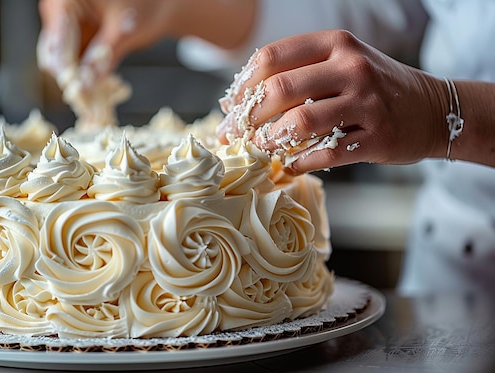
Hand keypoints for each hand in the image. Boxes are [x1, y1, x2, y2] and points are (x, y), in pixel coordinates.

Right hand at [37, 0, 256, 84]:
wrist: (158, 0)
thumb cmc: (145, 3)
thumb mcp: (124, 31)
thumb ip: (102, 59)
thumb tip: (85, 87)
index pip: (58, 40)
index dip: (66, 71)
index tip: (76, 94)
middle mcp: (58, 7)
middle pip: (54, 51)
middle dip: (71, 77)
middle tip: (87, 102)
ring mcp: (63, 20)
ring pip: (60, 58)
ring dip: (77, 77)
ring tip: (95, 99)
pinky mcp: (72, 32)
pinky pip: (72, 57)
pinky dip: (83, 72)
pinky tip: (98, 87)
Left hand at [217, 30, 449, 172]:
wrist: (432, 109)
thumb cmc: (373, 87)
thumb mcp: (339, 65)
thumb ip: (294, 75)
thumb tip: (234, 102)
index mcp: (335, 44)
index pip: (272, 57)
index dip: (243, 84)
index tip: (231, 106)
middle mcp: (351, 68)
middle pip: (280, 90)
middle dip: (248, 117)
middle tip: (232, 136)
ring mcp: (366, 104)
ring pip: (300, 123)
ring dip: (269, 141)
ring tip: (258, 150)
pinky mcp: (377, 138)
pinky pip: (326, 154)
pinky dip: (299, 163)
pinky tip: (288, 165)